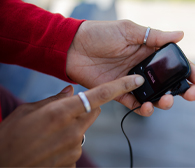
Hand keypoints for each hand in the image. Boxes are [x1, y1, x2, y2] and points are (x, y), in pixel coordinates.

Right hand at [0, 75, 143, 166]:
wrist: (3, 166)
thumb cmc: (10, 136)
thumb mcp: (27, 111)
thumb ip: (54, 99)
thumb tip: (71, 90)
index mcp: (61, 112)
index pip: (98, 96)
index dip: (120, 86)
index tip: (136, 80)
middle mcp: (72, 130)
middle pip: (94, 111)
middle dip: (86, 108)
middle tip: (66, 112)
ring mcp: (74, 148)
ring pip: (85, 129)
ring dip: (74, 127)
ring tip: (51, 133)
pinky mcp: (73, 162)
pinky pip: (77, 146)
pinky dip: (68, 143)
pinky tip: (51, 146)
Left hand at [66, 20, 194, 115]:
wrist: (73, 47)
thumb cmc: (100, 34)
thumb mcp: (129, 30)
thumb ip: (154, 36)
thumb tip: (181, 34)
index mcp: (148, 51)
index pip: (172, 63)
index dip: (187, 70)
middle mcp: (143, 67)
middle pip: (167, 82)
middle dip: (182, 90)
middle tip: (192, 94)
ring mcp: (131, 81)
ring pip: (153, 95)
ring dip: (164, 101)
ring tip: (166, 100)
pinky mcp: (118, 91)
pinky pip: (134, 103)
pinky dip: (142, 108)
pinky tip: (147, 107)